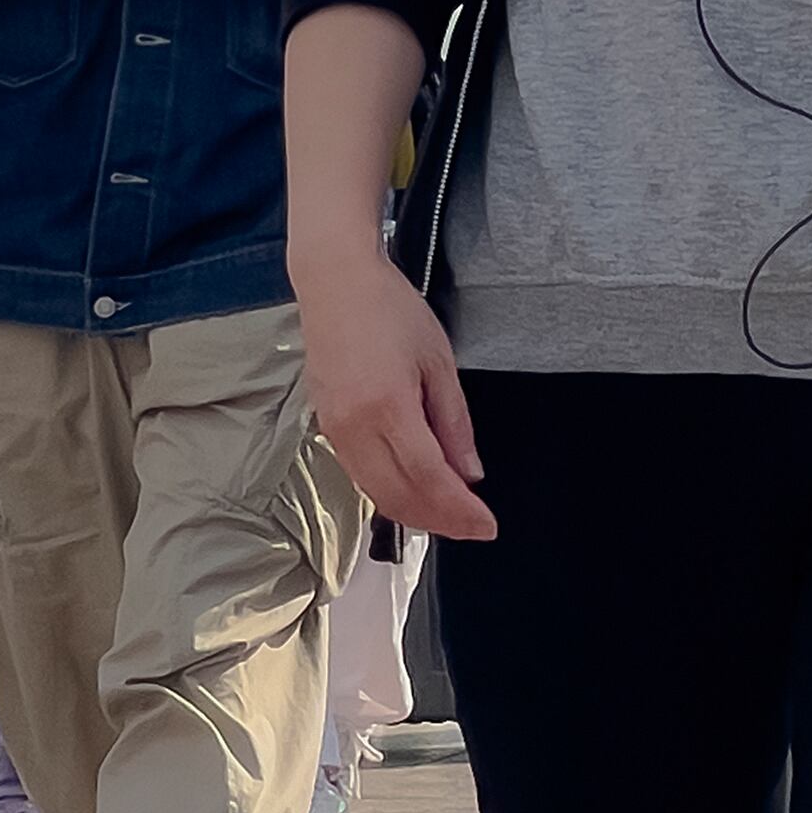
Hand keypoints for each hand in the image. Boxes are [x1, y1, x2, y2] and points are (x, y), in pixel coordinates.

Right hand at [298, 232, 495, 540]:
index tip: (486, 524)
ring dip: (413, 513)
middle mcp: (354, 427)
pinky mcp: (325, 427)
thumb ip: (455, 422)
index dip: (459, 509)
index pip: (429, 478)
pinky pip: (359, 475)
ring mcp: (334, 430)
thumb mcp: (438, 361)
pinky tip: (414, 492)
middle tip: (472, 528)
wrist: (335, 284)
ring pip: (375, 492)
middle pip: (398, 495)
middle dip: (439, 521)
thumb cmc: (390, 310)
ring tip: (449, 517)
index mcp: (387, 407)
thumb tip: (470, 472)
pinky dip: (389, 493)